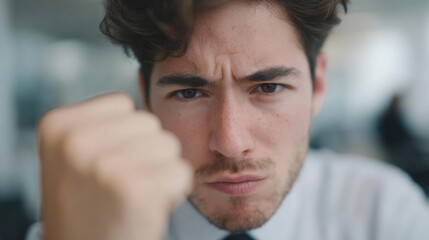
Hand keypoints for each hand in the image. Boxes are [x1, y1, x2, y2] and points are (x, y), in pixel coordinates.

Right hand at [38, 93, 192, 239]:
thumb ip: (100, 120)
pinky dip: (173, 192)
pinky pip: (181, 172)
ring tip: (132, 196)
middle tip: (121, 186)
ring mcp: (105, 164)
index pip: (124, 105)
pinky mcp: (137, 189)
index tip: (106, 167)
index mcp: (58, 124)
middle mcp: (76, 140)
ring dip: (159, 172)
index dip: (126, 137)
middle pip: (149, 123)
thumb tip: (142, 76)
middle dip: (145, 155)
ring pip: (169, 145)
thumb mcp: (75, 155)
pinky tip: (146, 209)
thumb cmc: (88, 205)